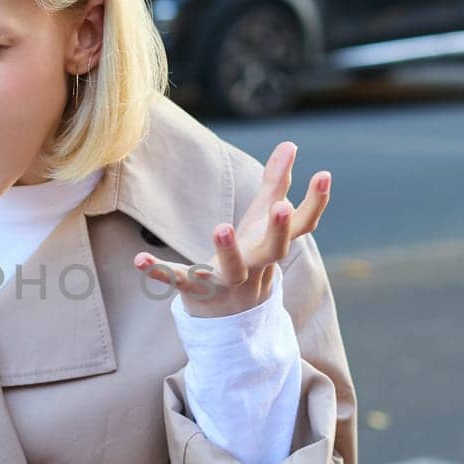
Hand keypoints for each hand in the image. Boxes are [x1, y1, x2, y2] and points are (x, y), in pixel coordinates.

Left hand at [134, 140, 330, 317]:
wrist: (230, 319)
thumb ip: (275, 184)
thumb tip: (290, 144)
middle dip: (277, 231)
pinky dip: (158, 272)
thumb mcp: (260, 222)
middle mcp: (255, 266)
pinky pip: (178, 281)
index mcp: (271, 248)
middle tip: (280, 207)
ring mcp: (226, 281)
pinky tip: (139, 259)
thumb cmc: (249, 258)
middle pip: (273, 252)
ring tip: (222, 226)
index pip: (301, 227)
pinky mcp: (196, 290)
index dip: (315, 202)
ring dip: (228, 250)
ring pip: (231, 269)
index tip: (324, 175)